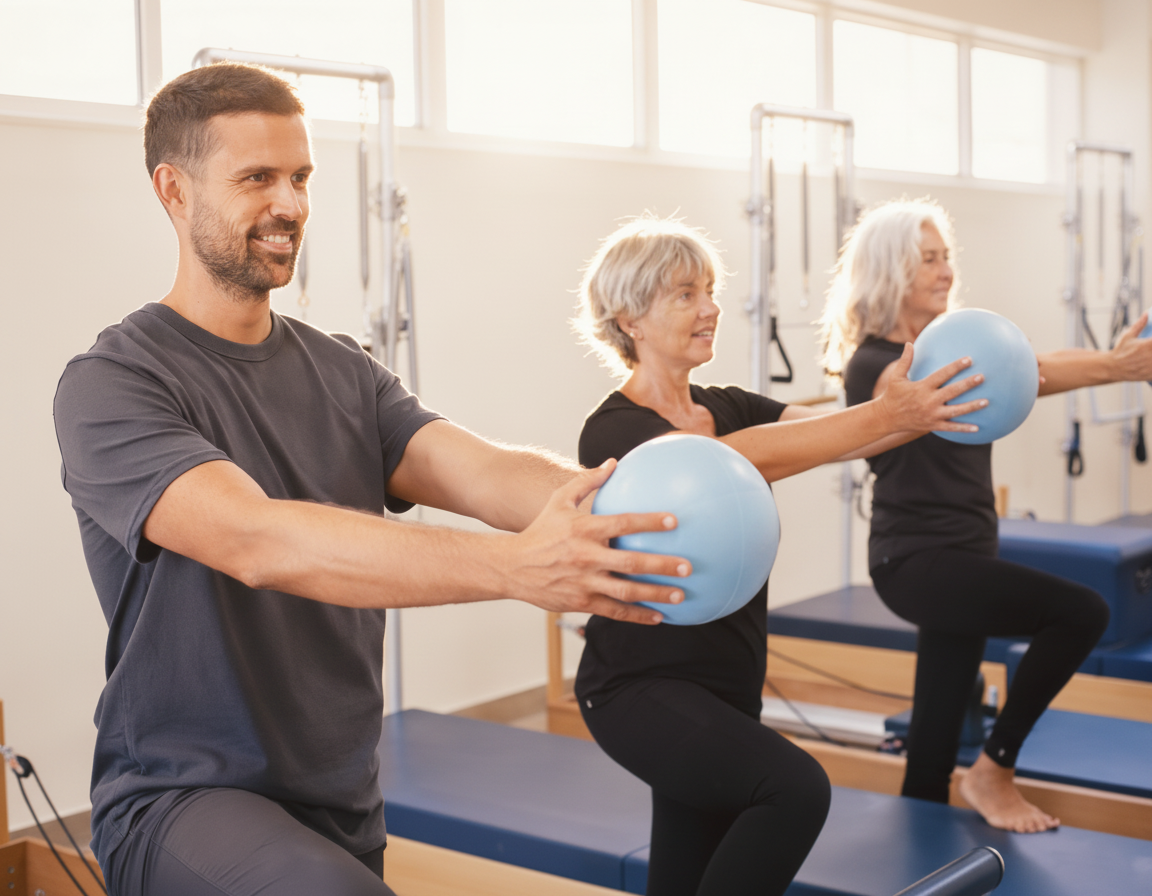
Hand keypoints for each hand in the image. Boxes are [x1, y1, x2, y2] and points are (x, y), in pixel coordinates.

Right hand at [496, 461, 689, 623]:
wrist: (512, 566)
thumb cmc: (540, 531)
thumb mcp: (559, 501)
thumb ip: (587, 481)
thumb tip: (613, 462)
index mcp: (584, 529)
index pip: (623, 524)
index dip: (649, 522)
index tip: (674, 521)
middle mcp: (586, 556)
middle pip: (631, 563)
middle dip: (662, 566)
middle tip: (688, 566)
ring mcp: (584, 582)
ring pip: (627, 592)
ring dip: (656, 594)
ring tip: (680, 595)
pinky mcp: (581, 602)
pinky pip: (615, 611)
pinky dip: (638, 616)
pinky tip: (659, 617)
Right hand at [877, 343, 986, 433]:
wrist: (886, 418)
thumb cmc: (892, 395)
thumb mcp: (895, 377)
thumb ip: (905, 361)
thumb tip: (909, 343)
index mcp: (921, 387)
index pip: (942, 375)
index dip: (955, 367)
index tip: (969, 359)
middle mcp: (928, 401)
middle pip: (952, 391)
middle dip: (967, 384)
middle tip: (982, 377)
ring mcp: (932, 415)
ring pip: (955, 411)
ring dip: (971, 407)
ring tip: (986, 402)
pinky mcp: (932, 426)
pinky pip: (950, 428)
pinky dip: (963, 428)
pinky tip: (977, 427)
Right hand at [1107, 311, 1151, 381]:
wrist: (1112, 368)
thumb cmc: (1120, 351)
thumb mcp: (1128, 336)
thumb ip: (1139, 325)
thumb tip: (1146, 313)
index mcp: (1148, 345)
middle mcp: (1150, 356)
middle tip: (1151, 348)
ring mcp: (1150, 366)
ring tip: (1150, 354)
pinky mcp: (1150, 375)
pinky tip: (1149, 362)